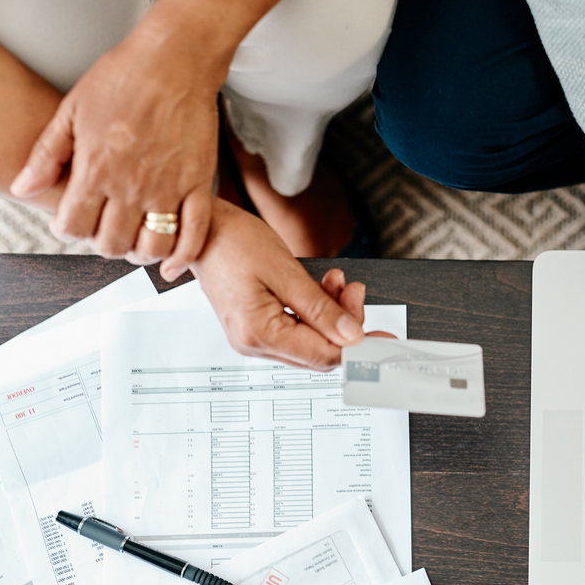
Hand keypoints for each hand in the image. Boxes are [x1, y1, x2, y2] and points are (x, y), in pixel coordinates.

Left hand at [10, 24, 226, 278]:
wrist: (174, 60)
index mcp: (96, 168)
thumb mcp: (72, 110)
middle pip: (111, 244)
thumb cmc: (123, 77)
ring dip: (139, 253)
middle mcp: (131, 186)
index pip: (74, 227)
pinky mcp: (199, 185)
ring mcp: (169, 188)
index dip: (67, 230)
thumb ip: (47, 154)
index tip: (72, 221)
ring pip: (152, 247)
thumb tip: (22, 189)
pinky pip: (194, 235)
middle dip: (102, 242)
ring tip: (134, 242)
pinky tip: (171, 265)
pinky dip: (183, 258)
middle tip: (103, 228)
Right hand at [190, 199, 365, 369]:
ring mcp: (253, 339)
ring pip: (311, 341)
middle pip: (319, 351)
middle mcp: (254, 344)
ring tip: (336, 281)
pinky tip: (321, 288)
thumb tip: (352, 336)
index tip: (382, 336)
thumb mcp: (286, 271)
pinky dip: (315, 311)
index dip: (357, 346)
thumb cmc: (233, 242)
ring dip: (331, 313)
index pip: (322, 355)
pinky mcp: (256, 328)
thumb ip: (321, 308)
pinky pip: (297, 330)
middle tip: (354, 290)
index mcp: (258, 333)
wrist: (201, 229)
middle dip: (345, 323)